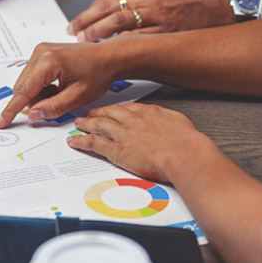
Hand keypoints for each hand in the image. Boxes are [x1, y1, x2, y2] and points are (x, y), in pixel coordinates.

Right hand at [0, 41, 119, 128]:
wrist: (110, 56)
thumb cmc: (99, 73)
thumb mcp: (78, 96)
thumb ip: (54, 107)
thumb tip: (33, 115)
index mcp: (48, 62)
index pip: (23, 92)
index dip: (11, 110)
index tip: (1, 122)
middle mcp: (40, 52)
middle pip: (22, 87)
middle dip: (33, 102)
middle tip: (54, 106)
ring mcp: (40, 51)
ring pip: (26, 83)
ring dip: (38, 94)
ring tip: (61, 93)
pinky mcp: (43, 52)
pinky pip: (32, 76)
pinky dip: (41, 87)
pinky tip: (58, 87)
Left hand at [67, 0, 237, 40]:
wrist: (229, 3)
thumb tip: (123, 5)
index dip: (92, 8)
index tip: (81, 18)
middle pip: (109, 7)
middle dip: (87, 20)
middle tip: (73, 30)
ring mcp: (158, 14)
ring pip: (118, 22)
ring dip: (97, 32)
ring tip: (83, 40)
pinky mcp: (168, 30)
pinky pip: (137, 38)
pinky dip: (120, 43)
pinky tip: (108, 50)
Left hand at [67, 103, 214, 183]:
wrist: (185, 154)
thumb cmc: (187, 143)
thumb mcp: (179, 122)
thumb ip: (168, 120)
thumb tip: (168, 122)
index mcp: (148, 112)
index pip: (126, 108)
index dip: (115, 109)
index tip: (110, 110)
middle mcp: (132, 120)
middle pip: (109, 113)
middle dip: (97, 113)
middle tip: (88, 114)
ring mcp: (123, 134)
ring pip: (98, 125)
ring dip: (86, 124)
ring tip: (78, 124)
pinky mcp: (117, 150)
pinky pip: (94, 143)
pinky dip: (81, 141)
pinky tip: (74, 141)